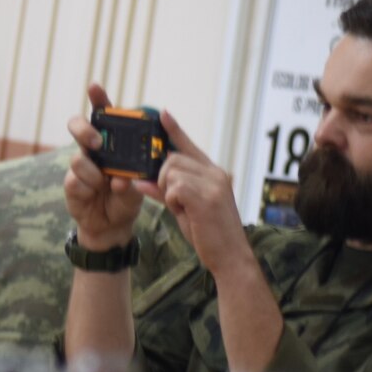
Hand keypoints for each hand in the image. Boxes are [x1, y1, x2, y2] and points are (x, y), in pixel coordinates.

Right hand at [64, 84, 145, 250]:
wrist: (113, 224)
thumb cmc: (127, 196)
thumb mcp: (138, 184)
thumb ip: (131, 177)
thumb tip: (119, 178)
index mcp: (111, 142)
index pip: (103, 115)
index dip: (98, 99)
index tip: (94, 87)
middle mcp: (92, 149)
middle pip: (77, 126)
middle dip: (85, 131)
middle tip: (98, 143)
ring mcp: (79, 166)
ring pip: (78, 158)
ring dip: (95, 173)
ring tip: (106, 185)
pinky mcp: (71, 184)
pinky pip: (75, 181)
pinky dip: (89, 190)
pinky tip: (95, 195)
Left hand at [135, 110, 249, 279]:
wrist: (230, 256)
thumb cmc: (208, 234)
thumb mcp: (184, 209)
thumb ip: (166, 192)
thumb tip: (141, 181)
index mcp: (214, 173)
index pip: (190, 146)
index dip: (174, 130)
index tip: (162, 114)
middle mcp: (215, 173)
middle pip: (172, 159)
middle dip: (163, 179)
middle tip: (173, 200)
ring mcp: (213, 183)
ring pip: (171, 172)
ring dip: (168, 192)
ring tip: (182, 208)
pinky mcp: (206, 196)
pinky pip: (173, 187)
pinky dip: (171, 201)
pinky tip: (184, 212)